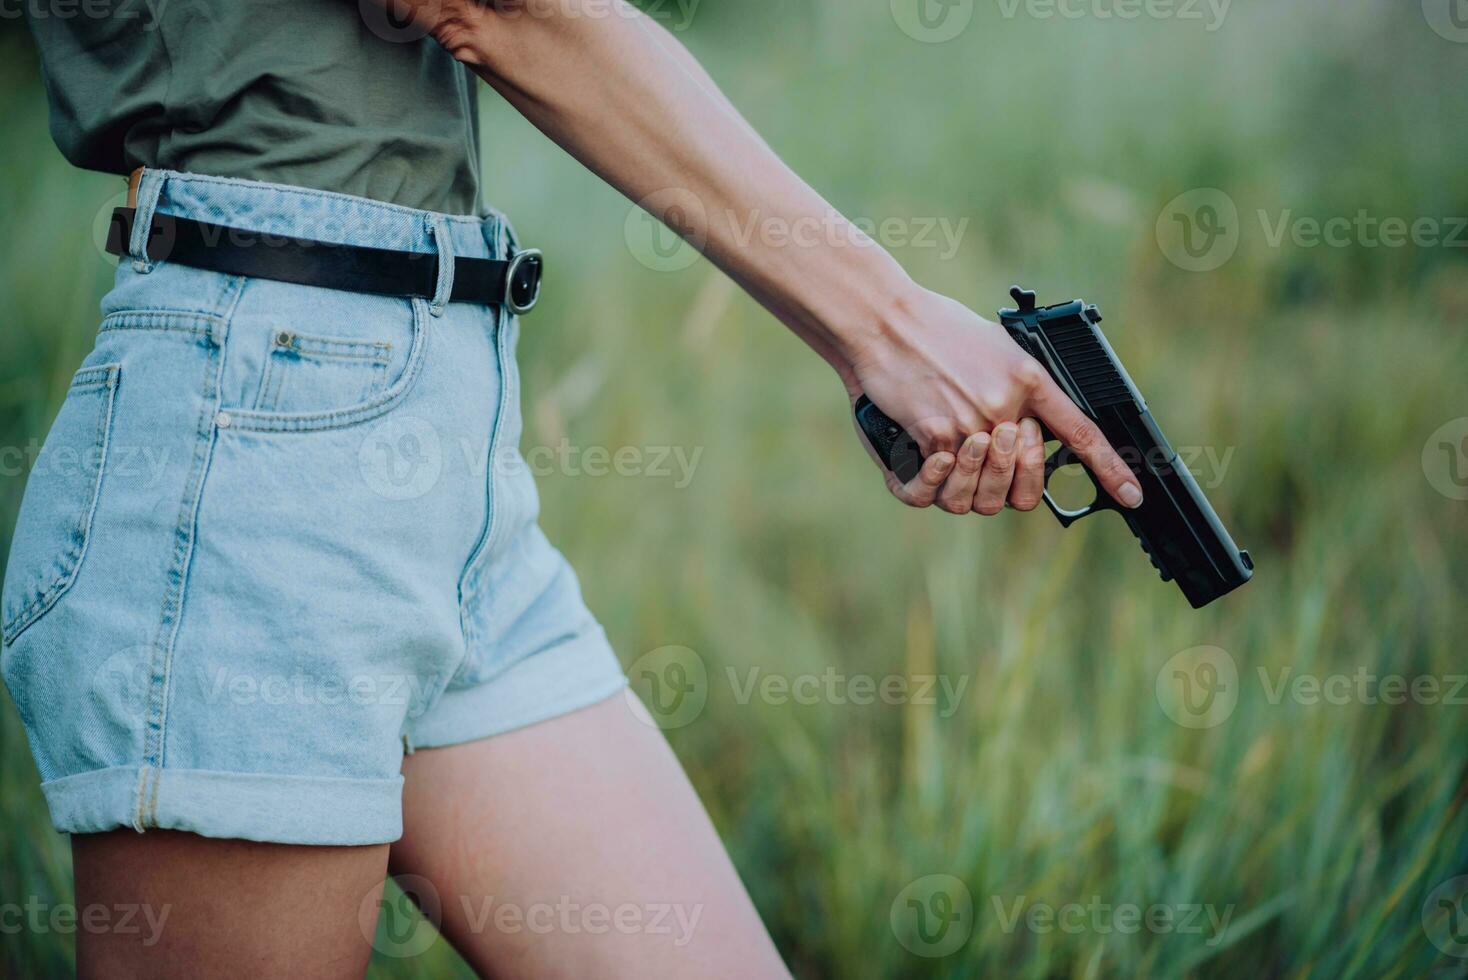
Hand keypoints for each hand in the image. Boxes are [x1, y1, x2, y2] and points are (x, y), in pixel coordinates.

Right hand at [845, 285, 1143, 515]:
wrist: (884, 320)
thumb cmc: (933, 327)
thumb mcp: (996, 346)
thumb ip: (1018, 386)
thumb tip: (1028, 426)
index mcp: (1029, 378)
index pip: (1082, 434)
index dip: (1111, 470)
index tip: (1132, 496)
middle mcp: (1006, 406)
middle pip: (1026, 488)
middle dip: (1013, 487)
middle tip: (993, 459)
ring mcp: (971, 423)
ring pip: (981, 496)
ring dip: (970, 488)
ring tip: (958, 456)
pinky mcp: (935, 434)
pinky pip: (940, 486)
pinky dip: (932, 480)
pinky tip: (932, 458)